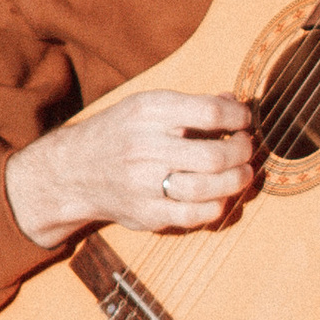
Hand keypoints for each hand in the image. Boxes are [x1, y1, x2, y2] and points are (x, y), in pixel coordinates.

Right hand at [5, 87, 259, 250]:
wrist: (72, 171)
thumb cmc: (119, 134)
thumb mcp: (145, 106)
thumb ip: (191, 104)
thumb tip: (236, 105)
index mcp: (147, 112)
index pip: (210, 113)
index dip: (239, 118)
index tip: (245, 121)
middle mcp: (144, 147)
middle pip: (214, 155)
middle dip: (243, 152)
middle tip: (247, 149)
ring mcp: (143, 184)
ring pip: (208, 187)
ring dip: (237, 181)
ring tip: (243, 173)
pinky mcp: (145, 214)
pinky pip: (194, 215)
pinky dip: (216, 206)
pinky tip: (220, 196)